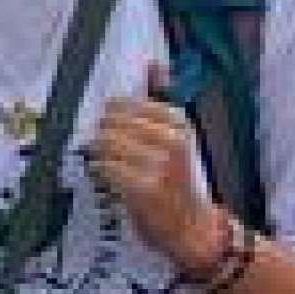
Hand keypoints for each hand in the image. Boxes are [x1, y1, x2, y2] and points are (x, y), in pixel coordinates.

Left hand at [86, 62, 217, 263]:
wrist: (193, 230)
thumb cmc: (180, 182)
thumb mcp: (179, 137)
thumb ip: (162, 100)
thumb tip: (154, 63)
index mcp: (180, 123)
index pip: (126, 103)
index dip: (113, 118)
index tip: (118, 132)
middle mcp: (172, 140)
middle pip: (111, 121)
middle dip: (104, 136)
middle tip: (114, 152)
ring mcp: (159, 164)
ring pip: (104, 142)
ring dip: (101, 155)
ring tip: (114, 166)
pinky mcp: (143, 188)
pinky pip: (103, 166)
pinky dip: (101, 172)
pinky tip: (111, 179)